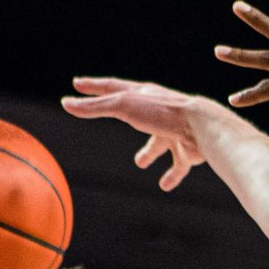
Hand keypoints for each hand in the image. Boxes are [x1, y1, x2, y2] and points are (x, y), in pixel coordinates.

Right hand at [63, 77, 222, 191]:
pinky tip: (165, 185)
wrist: (202, 127)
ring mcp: (174, 131)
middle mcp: (159, 112)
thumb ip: (95, 107)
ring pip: (160, 143)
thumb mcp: (124, 107)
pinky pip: (179, 166)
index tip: (78, 84)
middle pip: (136, 113)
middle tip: (110, 112)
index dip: (93, 86)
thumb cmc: (162, 113)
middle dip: (123, 114)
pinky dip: (172, 175)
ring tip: (140, 162)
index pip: (112, 88)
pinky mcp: (188, 150)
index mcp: (143, 96)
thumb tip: (66, 103)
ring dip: (150, 152)